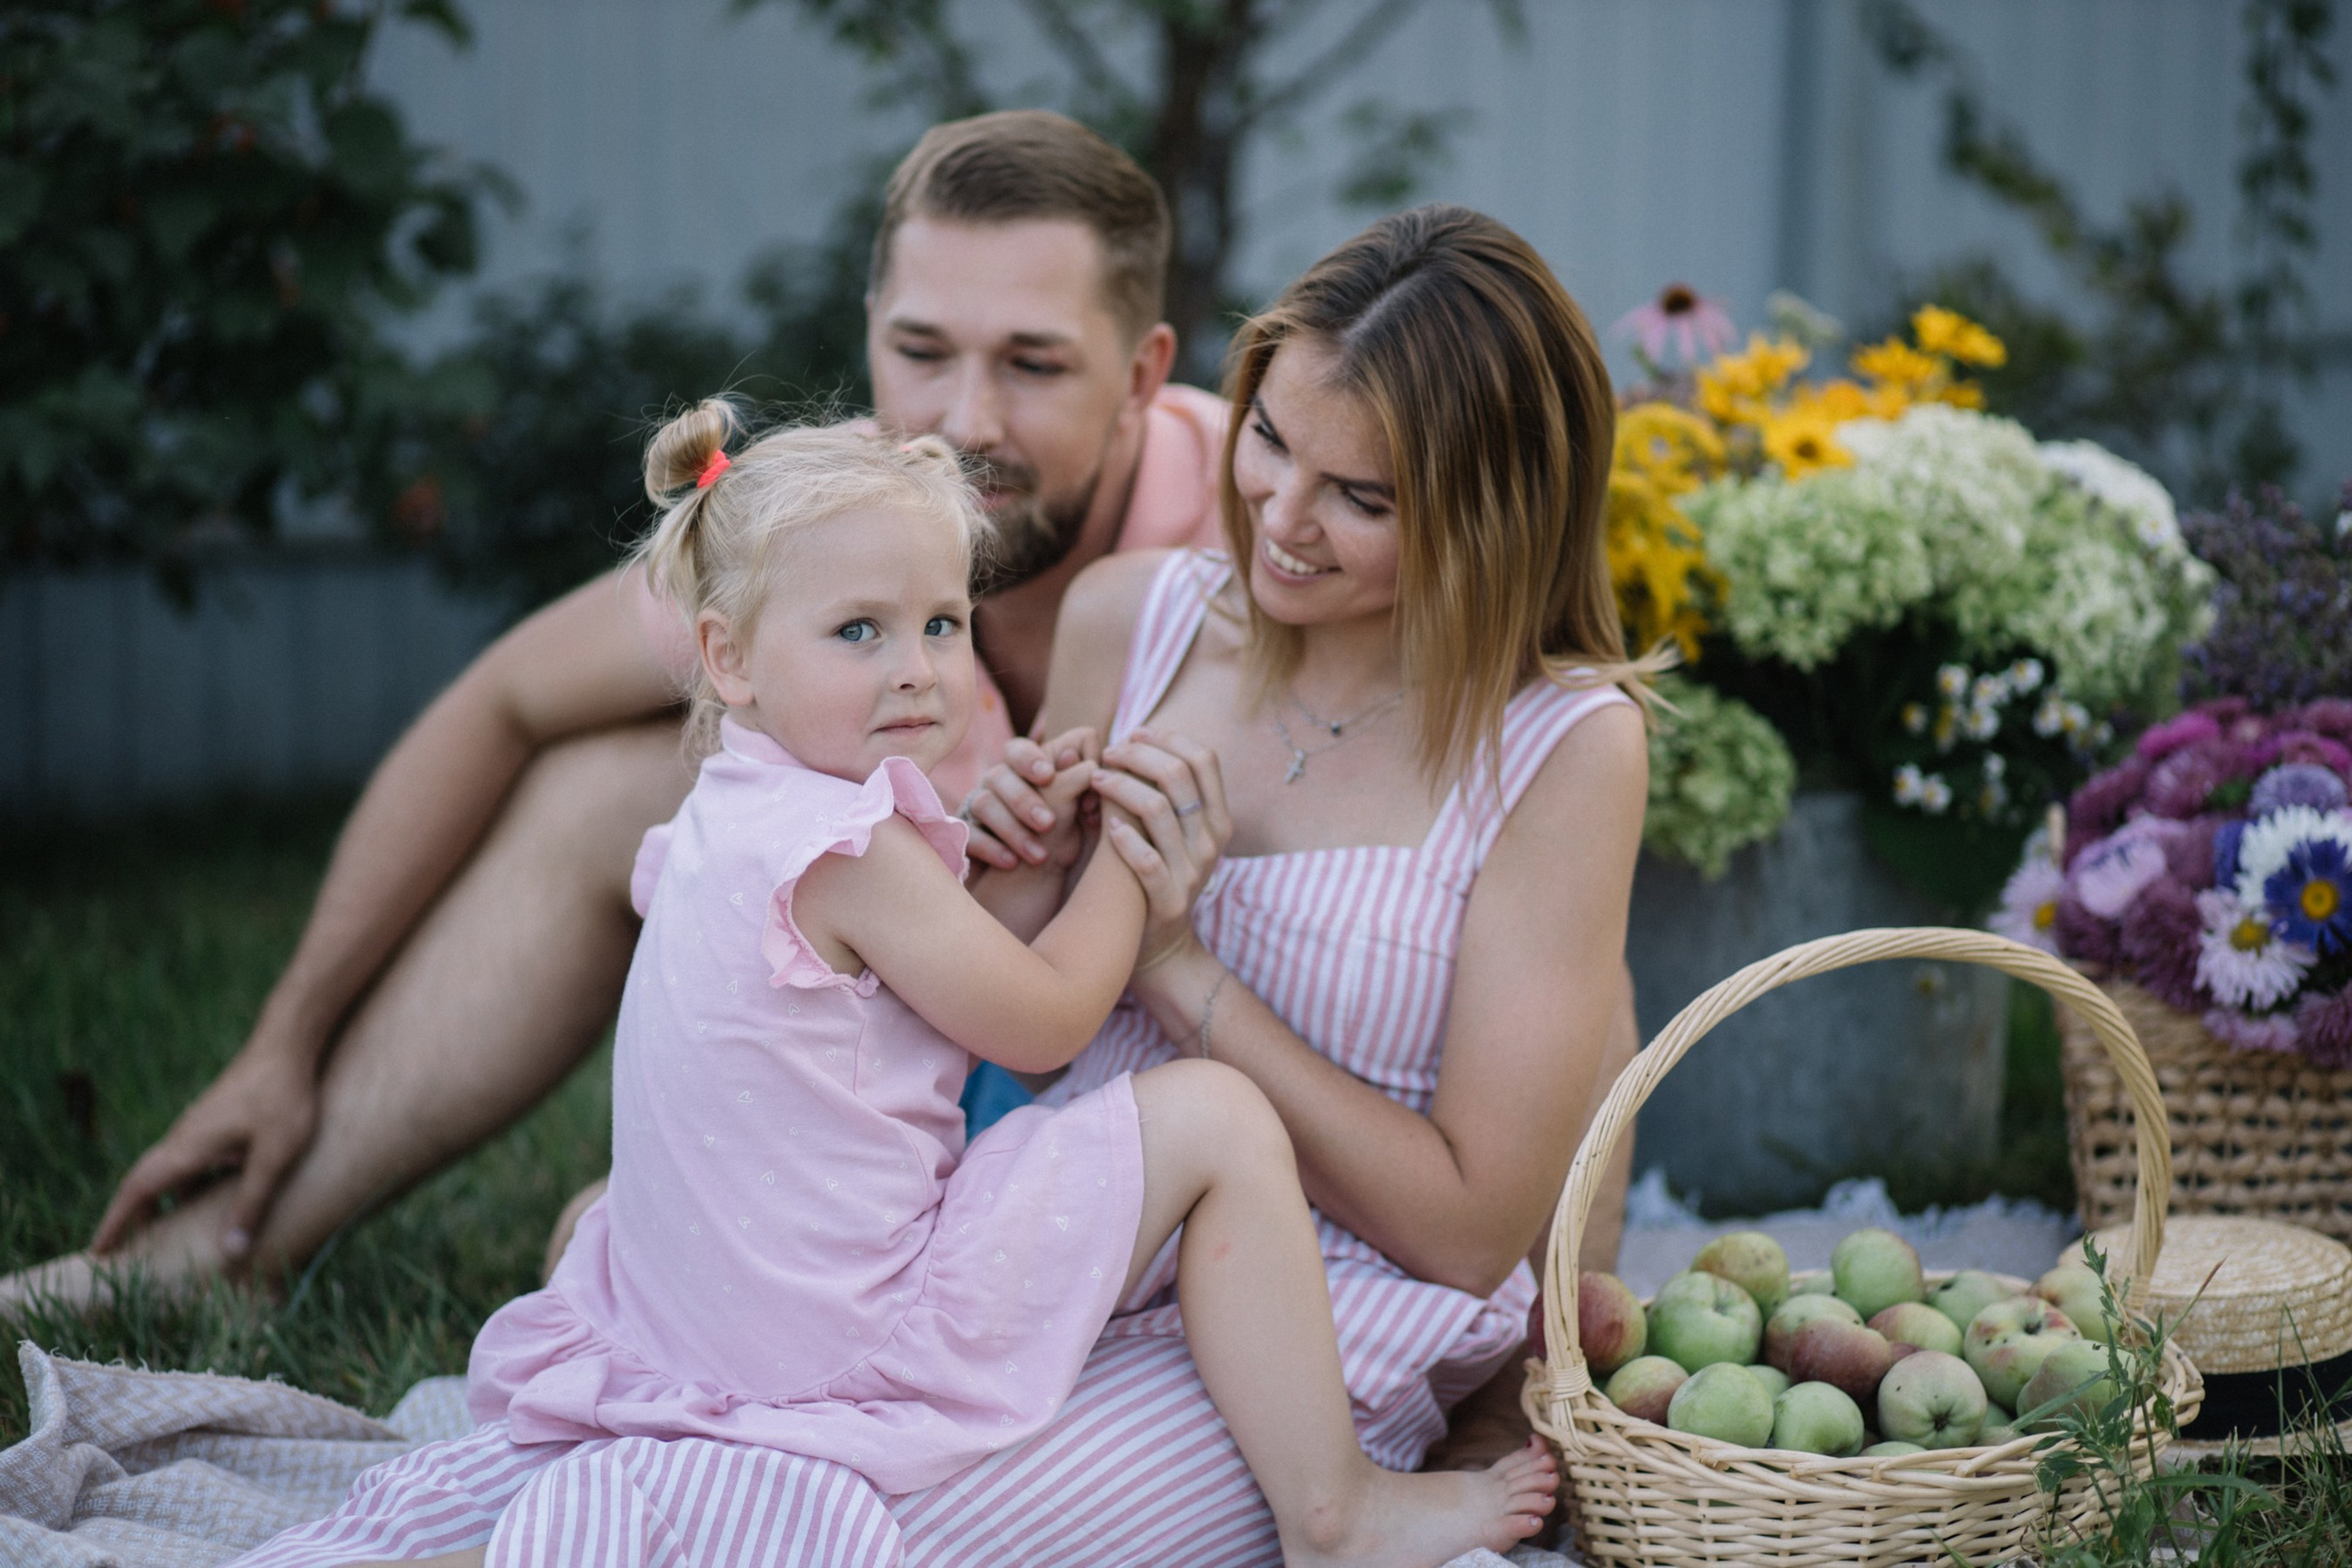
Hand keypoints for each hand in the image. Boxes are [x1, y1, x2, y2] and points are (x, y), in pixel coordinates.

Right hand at [90, 1039, 319, 1261]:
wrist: (288, 1043)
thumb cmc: (284, 1097)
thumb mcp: (275, 1155)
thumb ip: (252, 1202)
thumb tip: (231, 1253)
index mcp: (188, 1148)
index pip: (138, 1190)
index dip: (115, 1222)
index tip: (97, 1251)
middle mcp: (184, 1138)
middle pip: (146, 1182)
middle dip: (131, 1217)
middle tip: (119, 1251)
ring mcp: (200, 1127)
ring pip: (170, 1171)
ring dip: (160, 1202)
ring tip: (160, 1236)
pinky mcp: (217, 1120)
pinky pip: (193, 1161)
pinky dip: (188, 1185)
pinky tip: (207, 1200)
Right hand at [963, 727, 1098, 871]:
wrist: (1030, 885)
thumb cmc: (1060, 840)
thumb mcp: (1078, 816)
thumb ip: (1081, 786)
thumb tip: (1077, 759)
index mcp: (1024, 772)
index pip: (1019, 749)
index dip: (1031, 758)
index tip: (1049, 776)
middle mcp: (997, 785)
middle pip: (999, 775)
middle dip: (1024, 799)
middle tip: (1048, 824)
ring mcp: (977, 810)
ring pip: (983, 804)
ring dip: (1013, 829)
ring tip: (1040, 856)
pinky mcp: (965, 838)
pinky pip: (969, 835)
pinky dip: (992, 848)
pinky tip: (1012, 863)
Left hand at [1090, 726, 1230, 970]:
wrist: (1160, 945)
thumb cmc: (1156, 873)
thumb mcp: (1174, 832)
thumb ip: (1165, 792)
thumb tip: (1136, 738)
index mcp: (1217, 818)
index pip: (1204, 758)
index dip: (1167, 737)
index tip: (1133, 733)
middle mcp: (1211, 841)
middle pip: (1178, 774)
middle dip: (1137, 754)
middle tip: (1107, 753)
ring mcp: (1192, 871)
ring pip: (1158, 809)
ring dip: (1120, 786)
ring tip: (1096, 780)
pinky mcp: (1169, 900)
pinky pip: (1147, 860)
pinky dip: (1124, 837)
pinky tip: (1106, 824)